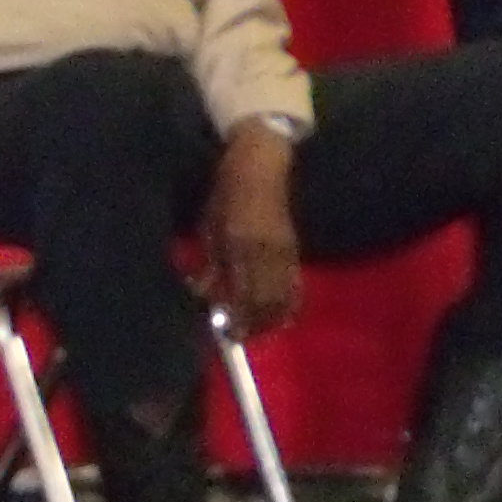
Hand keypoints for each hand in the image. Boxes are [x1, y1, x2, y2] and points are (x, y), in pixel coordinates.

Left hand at [211, 123, 303, 331]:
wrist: (260, 164)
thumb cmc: (226, 192)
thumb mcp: (209, 227)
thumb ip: (210, 264)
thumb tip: (206, 296)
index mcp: (240, 244)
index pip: (243, 294)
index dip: (239, 319)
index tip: (229, 334)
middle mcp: (265, 251)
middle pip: (266, 301)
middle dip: (256, 324)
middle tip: (242, 337)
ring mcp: (284, 250)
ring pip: (284, 296)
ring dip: (273, 318)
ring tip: (260, 329)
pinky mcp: (294, 247)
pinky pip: (294, 284)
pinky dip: (288, 303)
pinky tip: (280, 313)